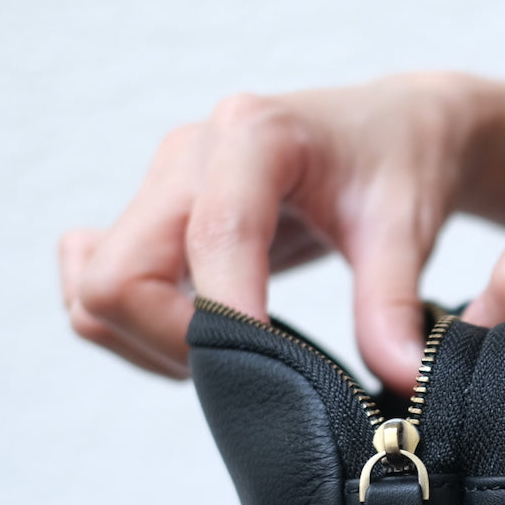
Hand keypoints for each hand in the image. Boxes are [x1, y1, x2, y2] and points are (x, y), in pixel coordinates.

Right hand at [58, 72, 483, 392]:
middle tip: (251, 367)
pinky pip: (99, 285)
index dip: (229, 318)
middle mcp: (190, 157)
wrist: (391, 130)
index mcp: (255, 139)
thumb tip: (398, 375)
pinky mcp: (153, 216)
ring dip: (151, 342)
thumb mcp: (408, 230)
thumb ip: (394, 302)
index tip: (277, 373)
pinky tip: (204, 334)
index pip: (212, 238)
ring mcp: (162, 186)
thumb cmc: (399, 167)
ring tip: (234, 354)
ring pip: (96, 289)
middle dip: (176, 342)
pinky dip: (135, 328)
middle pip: (118, 276)